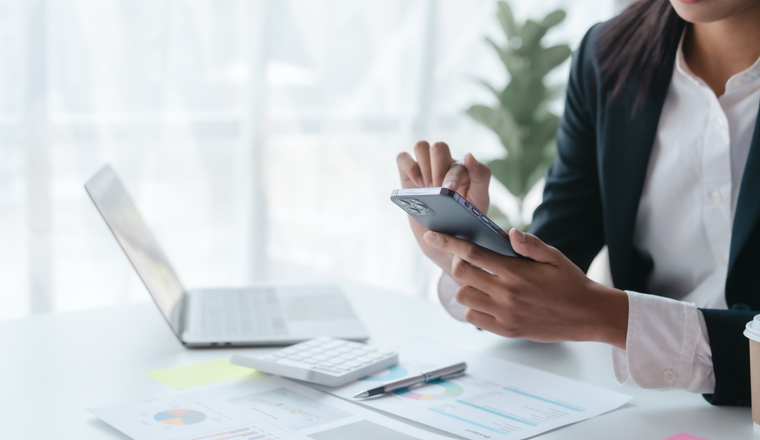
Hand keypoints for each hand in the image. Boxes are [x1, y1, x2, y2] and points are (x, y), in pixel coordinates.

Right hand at [396, 141, 490, 273]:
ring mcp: (426, 168)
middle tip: (437, 191)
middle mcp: (444, 163)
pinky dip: (408, 166)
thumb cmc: (466, 218)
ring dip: (423, 166)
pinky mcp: (408, 176)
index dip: (451, 177)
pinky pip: (402, 158)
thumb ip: (481, 176)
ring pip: (421, 146)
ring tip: (426, 187)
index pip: (458, 163)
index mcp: (463, 168)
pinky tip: (415, 184)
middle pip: (438, 147)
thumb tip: (469, 154)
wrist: (446, 237)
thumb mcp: (480, 200)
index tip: (448, 191)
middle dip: (437, 170)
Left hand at [422, 228, 628, 348]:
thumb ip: (530, 245)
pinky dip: (475, 307)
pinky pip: (474, 317)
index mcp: (517, 272)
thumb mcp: (555, 257)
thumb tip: (511, 233)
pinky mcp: (507, 330)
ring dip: (467, 286)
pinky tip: (488, 299)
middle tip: (467, 260)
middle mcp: (507, 294)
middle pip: (462, 274)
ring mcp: (505, 314)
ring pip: (464, 296)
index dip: (449, 243)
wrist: (589, 315)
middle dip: (458, 263)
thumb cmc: (571, 282)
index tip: (433, 235)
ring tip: (481, 281)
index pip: (473, 253)